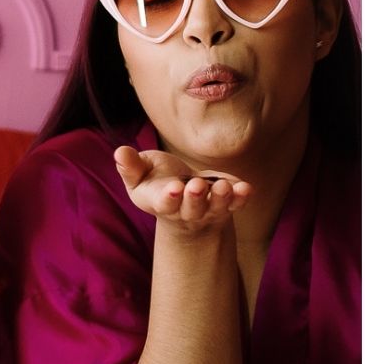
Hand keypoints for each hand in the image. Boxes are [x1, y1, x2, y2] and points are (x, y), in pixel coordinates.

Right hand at [113, 146, 250, 232]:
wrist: (181, 195)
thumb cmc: (155, 181)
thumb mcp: (138, 174)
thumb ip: (130, 166)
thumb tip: (119, 152)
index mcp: (160, 203)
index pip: (164, 204)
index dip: (169, 198)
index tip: (173, 188)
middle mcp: (185, 211)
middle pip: (191, 209)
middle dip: (195, 198)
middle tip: (196, 185)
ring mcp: (207, 209)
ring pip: (215, 208)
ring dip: (220, 198)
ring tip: (223, 185)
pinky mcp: (226, 203)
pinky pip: (235, 204)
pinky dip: (241, 197)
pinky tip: (245, 188)